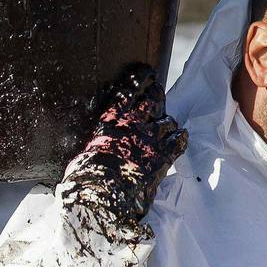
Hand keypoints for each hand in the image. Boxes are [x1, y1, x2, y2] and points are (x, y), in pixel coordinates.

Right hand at [59, 64, 187, 229]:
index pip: (130, 89)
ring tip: (166, 124)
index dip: (141, 78)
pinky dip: (180, 137)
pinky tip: (181, 136)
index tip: (147, 72)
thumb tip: (99, 146)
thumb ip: (99, 141)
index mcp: (112, 117)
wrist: (102, 194)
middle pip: (153, 100)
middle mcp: (134, 122)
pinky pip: (179, 141)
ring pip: (167, 121)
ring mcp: (151, 138)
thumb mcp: (86, 150)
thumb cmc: (86, 175)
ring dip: (167, 122)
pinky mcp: (164, 156)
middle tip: (158, 93)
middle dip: (157, 95)